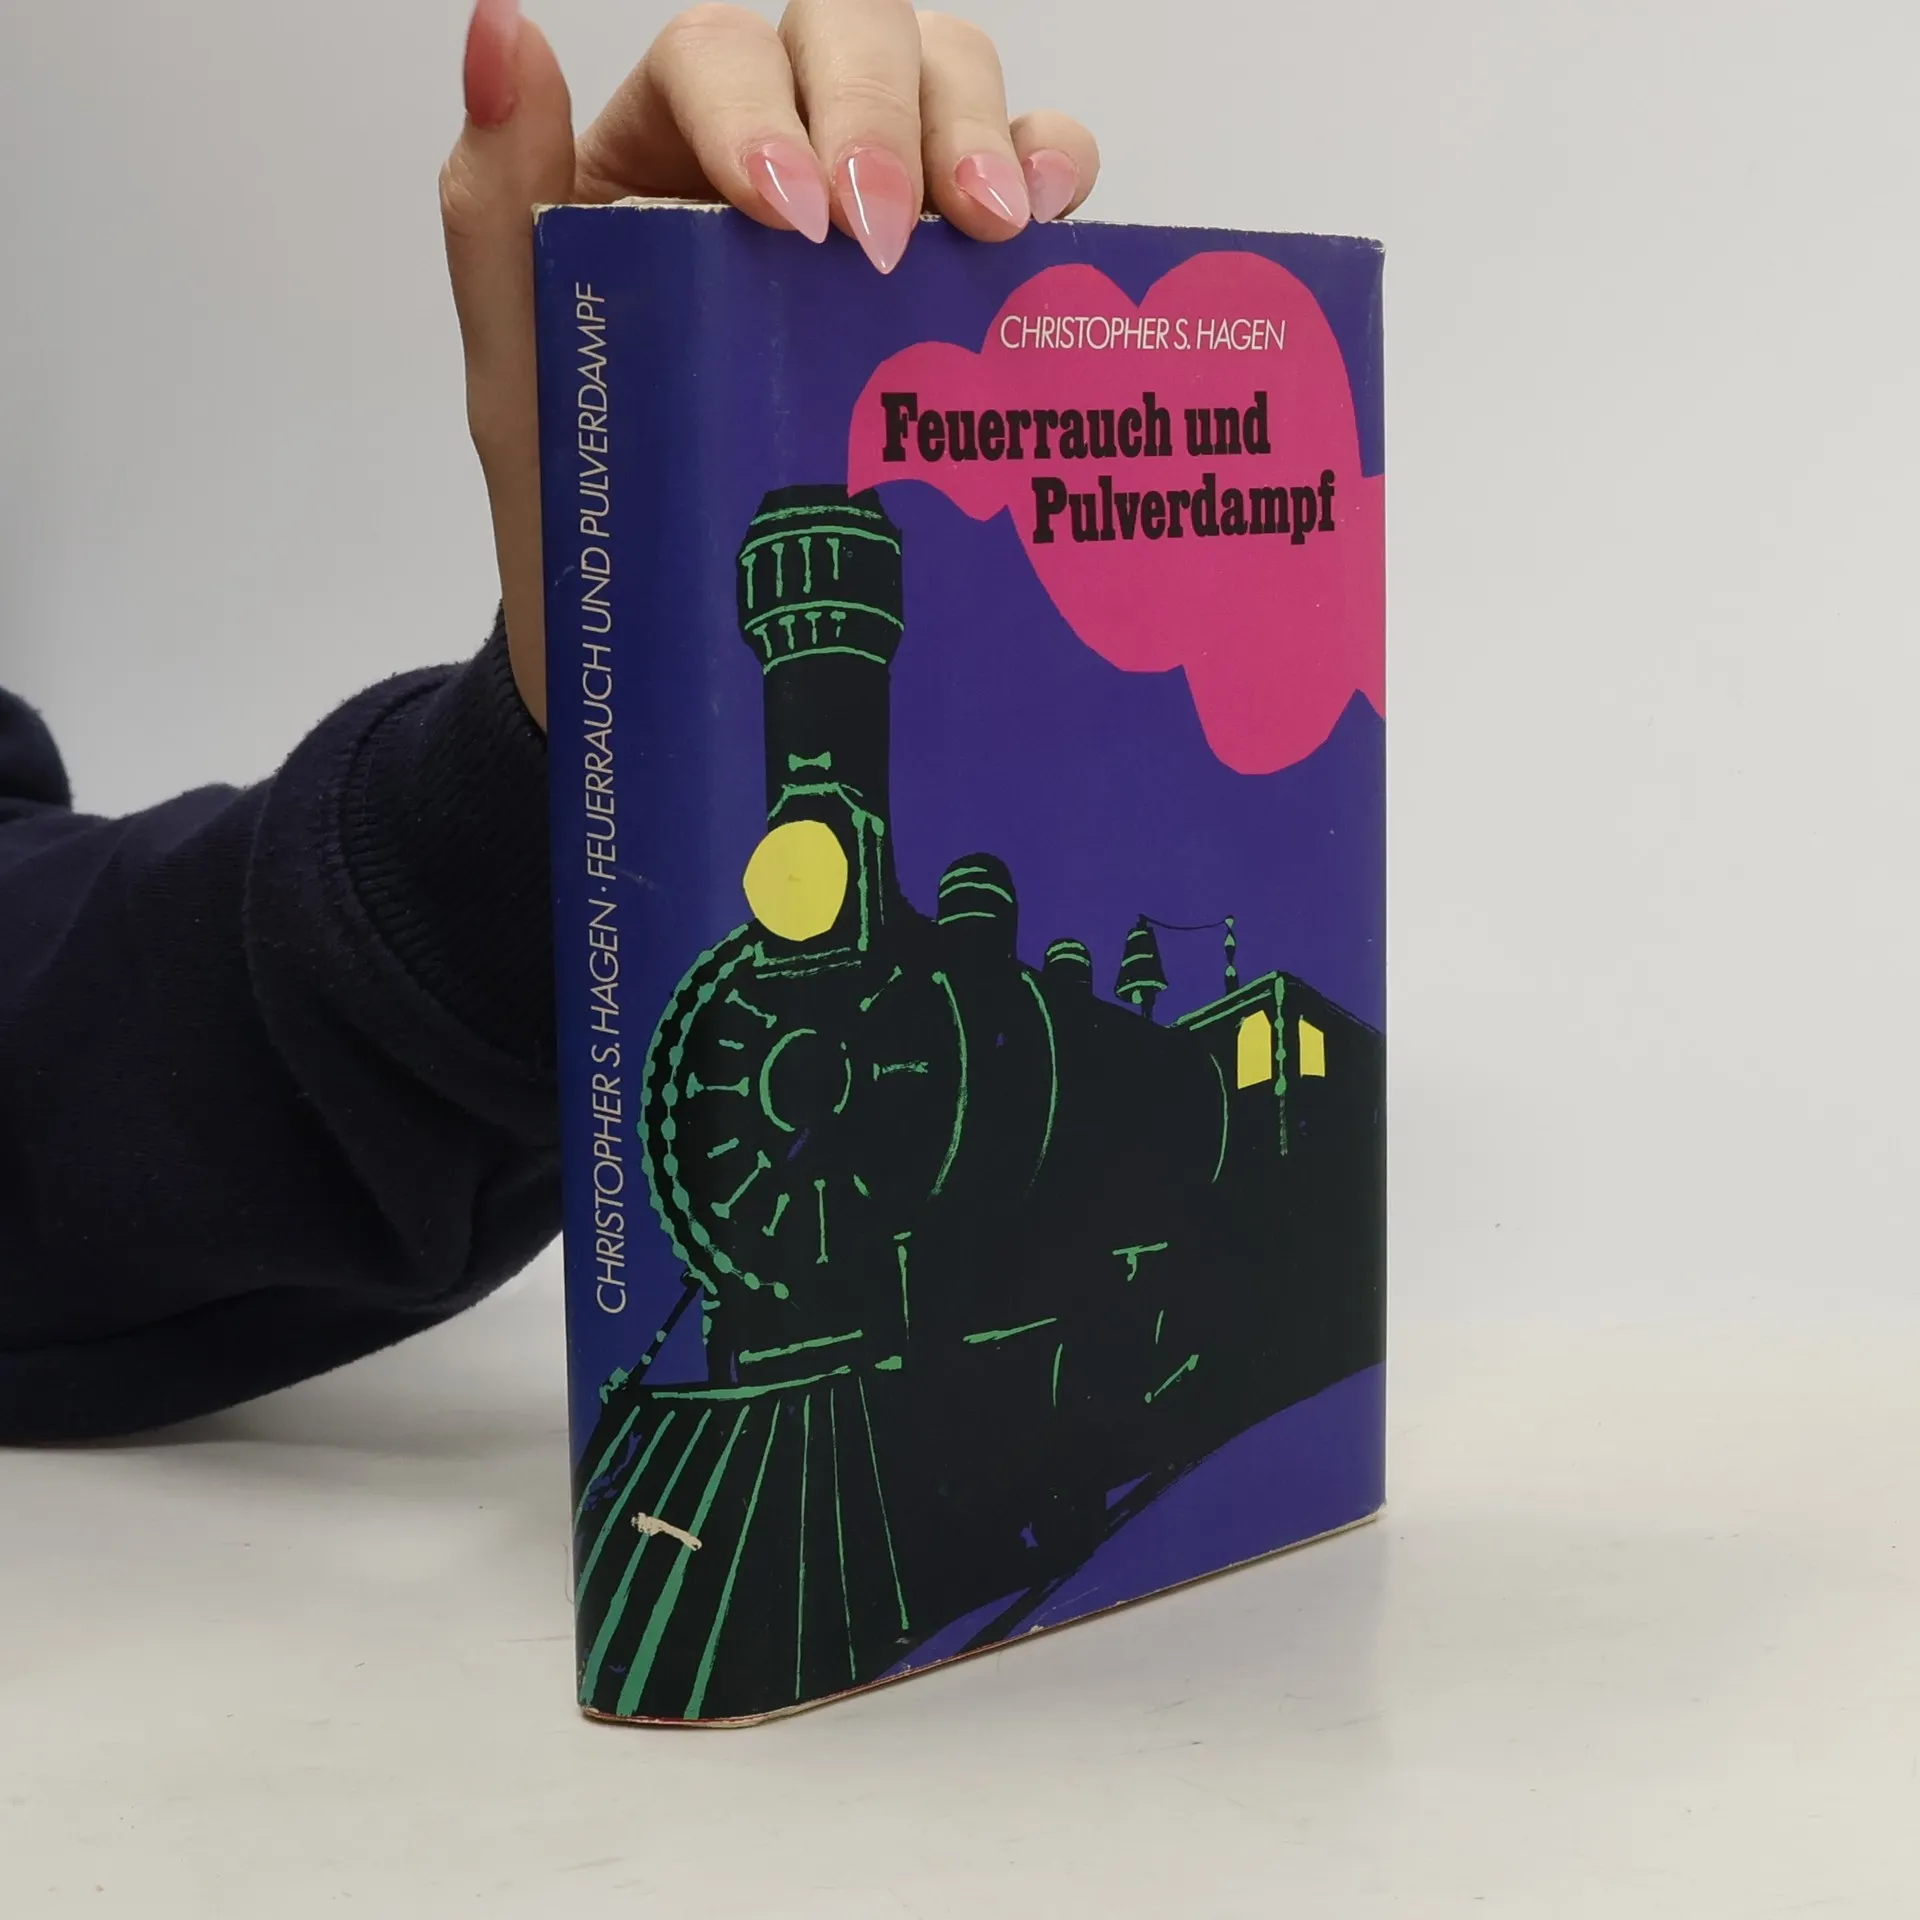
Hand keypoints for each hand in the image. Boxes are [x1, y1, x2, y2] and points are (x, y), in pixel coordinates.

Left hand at [440, 0, 1100, 728]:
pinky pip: (1021, 169)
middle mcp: (770, 150)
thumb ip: (498, 214)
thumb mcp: (525, 384)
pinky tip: (1039, 228)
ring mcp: (871, 205)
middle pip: (846, 34)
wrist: (672, 647)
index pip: (718, 57)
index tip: (795, 222)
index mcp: (652, 157)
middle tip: (890, 243)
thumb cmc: (591, 518)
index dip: (766, 108)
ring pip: (942, 72)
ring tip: (991, 235)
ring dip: (977, 131)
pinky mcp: (950, 268)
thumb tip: (499, 35)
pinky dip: (1049, 167)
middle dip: (882, 118)